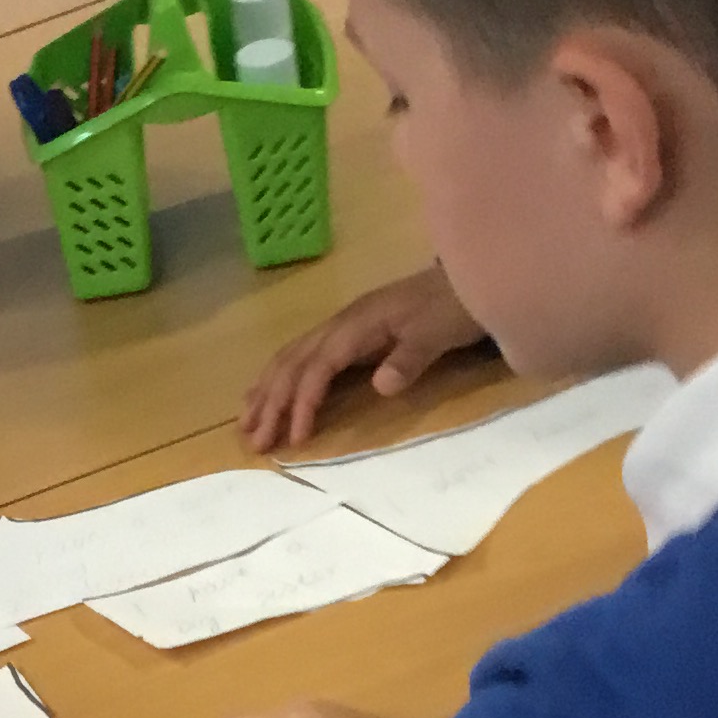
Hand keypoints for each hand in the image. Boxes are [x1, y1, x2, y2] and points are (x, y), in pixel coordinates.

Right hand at [240, 266, 489, 452]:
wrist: (471, 277)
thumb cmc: (454, 307)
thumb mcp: (438, 334)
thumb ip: (409, 359)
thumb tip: (380, 386)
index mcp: (356, 325)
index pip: (317, 367)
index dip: (303, 403)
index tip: (295, 438)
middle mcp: (340, 323)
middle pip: (293, 363)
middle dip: (270, 402)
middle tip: (253, 440)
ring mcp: (342, 327)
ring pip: (291, 358)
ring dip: (266, 391)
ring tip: (246, 423)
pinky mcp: (348, 333)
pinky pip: (303, 356)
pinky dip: (280, 377)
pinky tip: (268, 393)